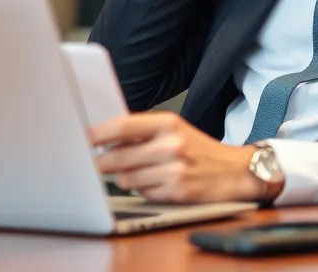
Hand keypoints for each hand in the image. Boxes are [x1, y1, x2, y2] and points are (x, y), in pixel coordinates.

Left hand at [90, 112, 280, 203]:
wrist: (235, 171)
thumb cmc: (200, 150)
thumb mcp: (176, 130)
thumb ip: (143, 132)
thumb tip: (104, 140)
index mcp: (168, 123)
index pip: (122, 126)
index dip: (97, 134)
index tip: (82, 139)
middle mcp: (171, 144)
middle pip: (118, 156)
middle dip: (102, 163)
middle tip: (96, 164)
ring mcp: (174, 169)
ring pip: (126, 178)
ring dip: (125, 178)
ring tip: (139, 172)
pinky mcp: (176, 191)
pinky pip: (142, 193)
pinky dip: (142, 190)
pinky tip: (156, 183)